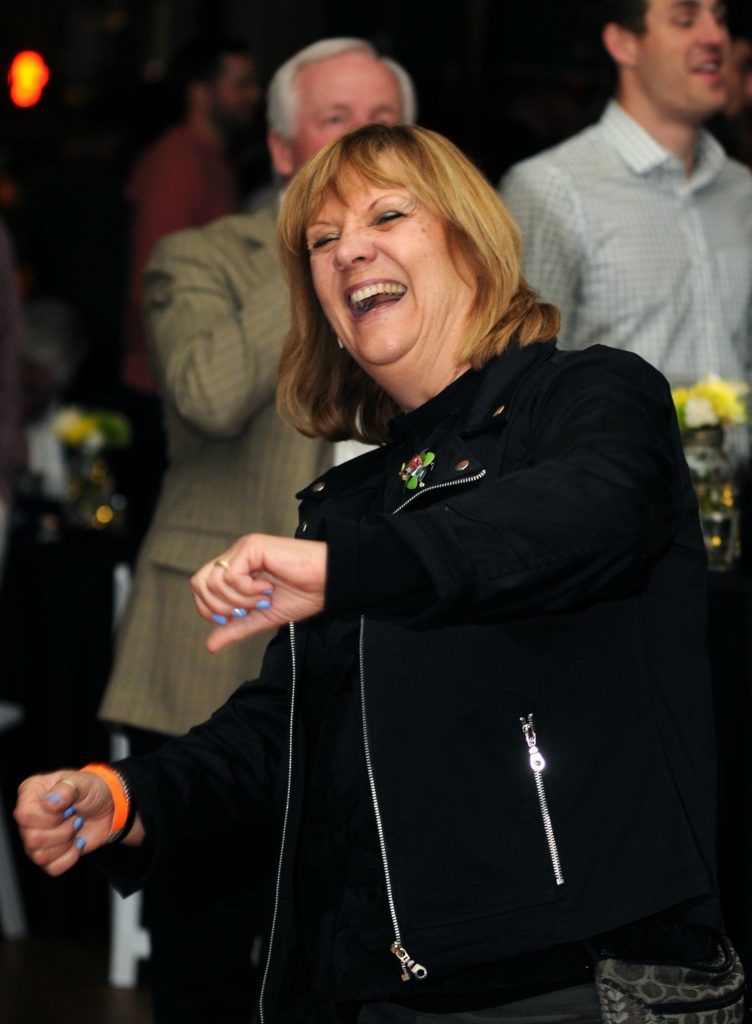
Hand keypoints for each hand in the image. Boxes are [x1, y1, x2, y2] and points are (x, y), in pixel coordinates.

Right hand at [14, 770, 116, 875]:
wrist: (109, 809)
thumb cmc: (93, 791)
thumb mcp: (84, 782)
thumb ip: (66, 789)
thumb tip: (50, 803)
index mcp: (31, 793)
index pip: (25, 814)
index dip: (50, 816)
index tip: (68, 807)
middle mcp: (28, 817)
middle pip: (32, 839)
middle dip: (63, 830)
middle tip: (75, 817)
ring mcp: (35, 838)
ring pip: (40, 856)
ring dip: (66, 843)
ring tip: (75, 827)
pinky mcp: (47, 856)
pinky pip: (52, 868)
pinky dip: (70, 857)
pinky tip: (76, 842)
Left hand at [191, 533, 326, 652]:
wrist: (327, 583)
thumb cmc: (301, 595)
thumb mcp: (261, 618)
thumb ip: (236, 628)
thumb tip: (210, 645)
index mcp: (235, 569)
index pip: (200, 588)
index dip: (211, 609)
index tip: (238, 616)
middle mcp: (236, 556)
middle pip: (199, 583)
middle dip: (220, 606)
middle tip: (248, 609)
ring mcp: (243, 549)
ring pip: (212, 580)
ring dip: (238, 599)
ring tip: (262, 598)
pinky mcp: (252, 546)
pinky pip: (230, 575)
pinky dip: (247, 590)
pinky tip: (267, 589)